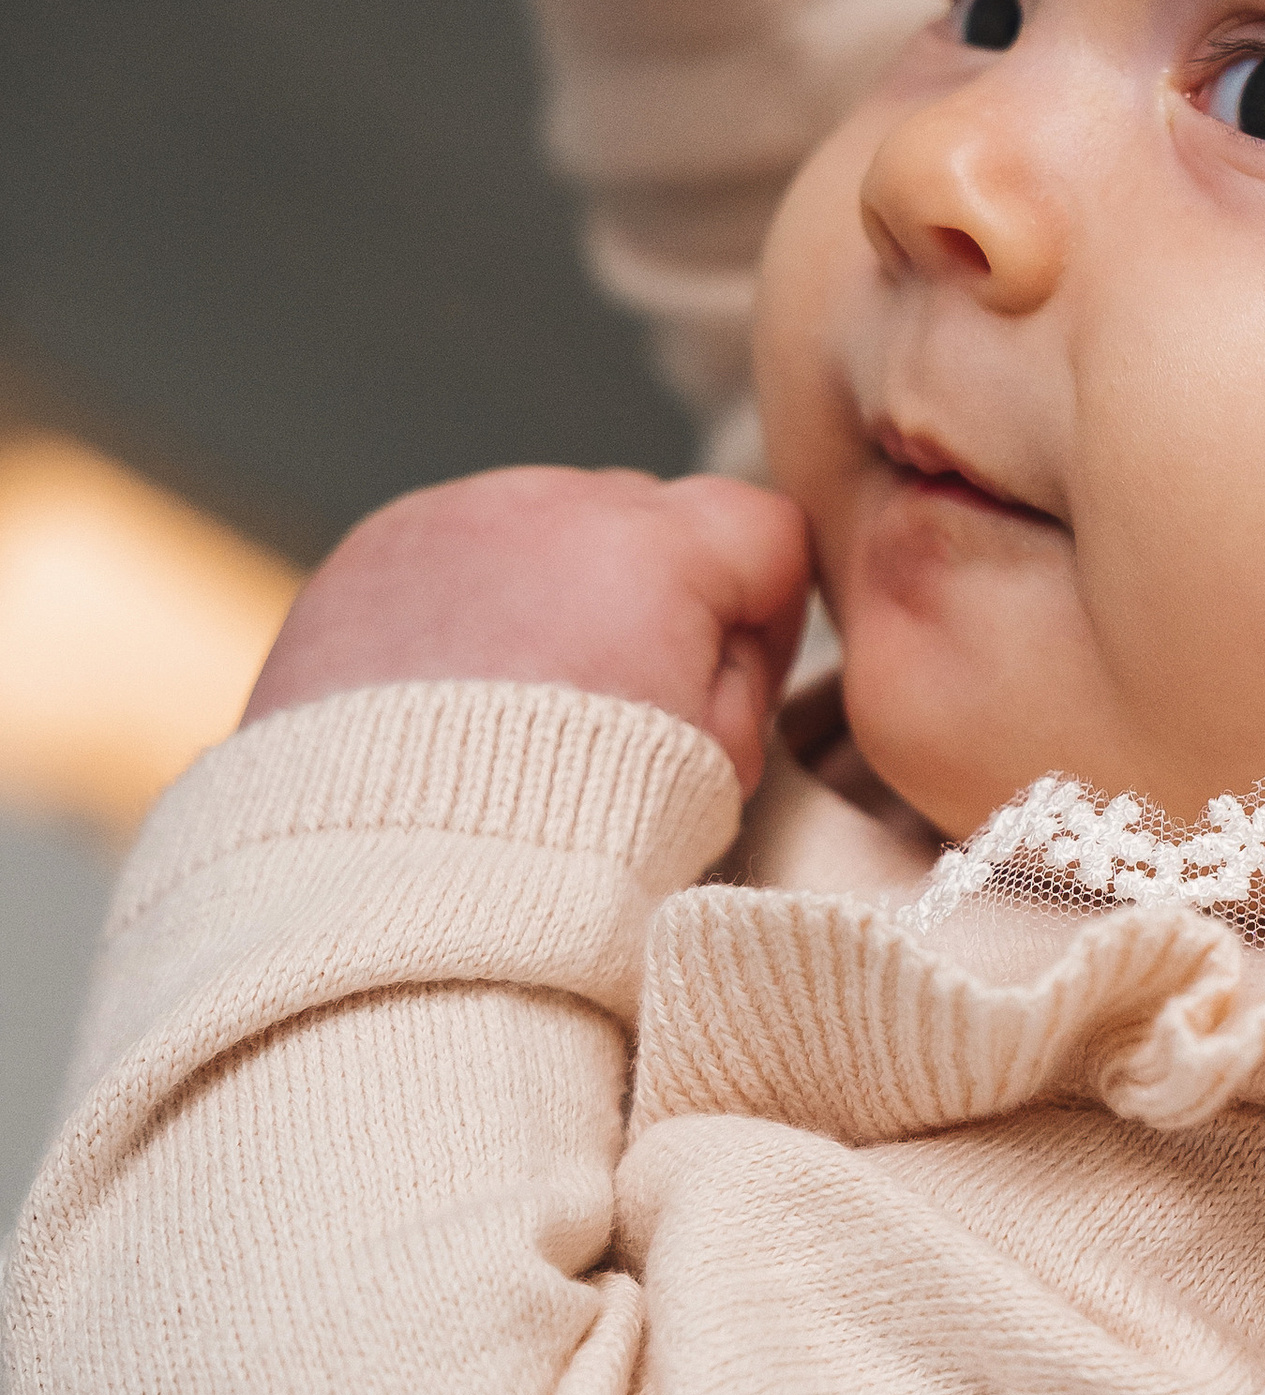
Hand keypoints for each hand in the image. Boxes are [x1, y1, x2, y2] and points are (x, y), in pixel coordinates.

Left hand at [243, 469, 812, 794]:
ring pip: (546, 530)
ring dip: (553, 596)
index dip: (763, 621)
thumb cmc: (559, 842)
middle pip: (649, 520)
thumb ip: (738, 674)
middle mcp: (545, 507)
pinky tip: (451, 695)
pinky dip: (467, 605)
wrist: (388, 887)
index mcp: (648, 549)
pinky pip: (454, 550)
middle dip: (651, 601)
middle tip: (617, 715)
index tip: (729, 693)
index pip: (762, 530)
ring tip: (518, 711)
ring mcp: (446, 519)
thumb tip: (717, 648)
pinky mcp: (372, 549)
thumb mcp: (718, 769)